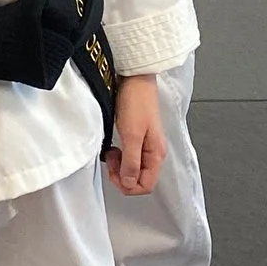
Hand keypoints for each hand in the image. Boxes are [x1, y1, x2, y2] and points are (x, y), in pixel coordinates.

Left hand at [104, 74, 165, 195]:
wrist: (135, 79)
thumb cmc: (136, 102)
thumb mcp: (132, 134)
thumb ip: (131, 161)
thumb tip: (128, 184)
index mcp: (156, 155)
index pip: (146, 186)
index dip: (128, 185)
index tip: (114, 173)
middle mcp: (154, 153)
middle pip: (140, 180)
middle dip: (122, 176)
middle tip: (111, 161)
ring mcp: (146, 145)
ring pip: (134, 169)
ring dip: (120, 166)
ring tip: (111, 152)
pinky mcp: (138, 137)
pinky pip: (130, 157)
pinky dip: (120, 157)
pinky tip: (113, 147)